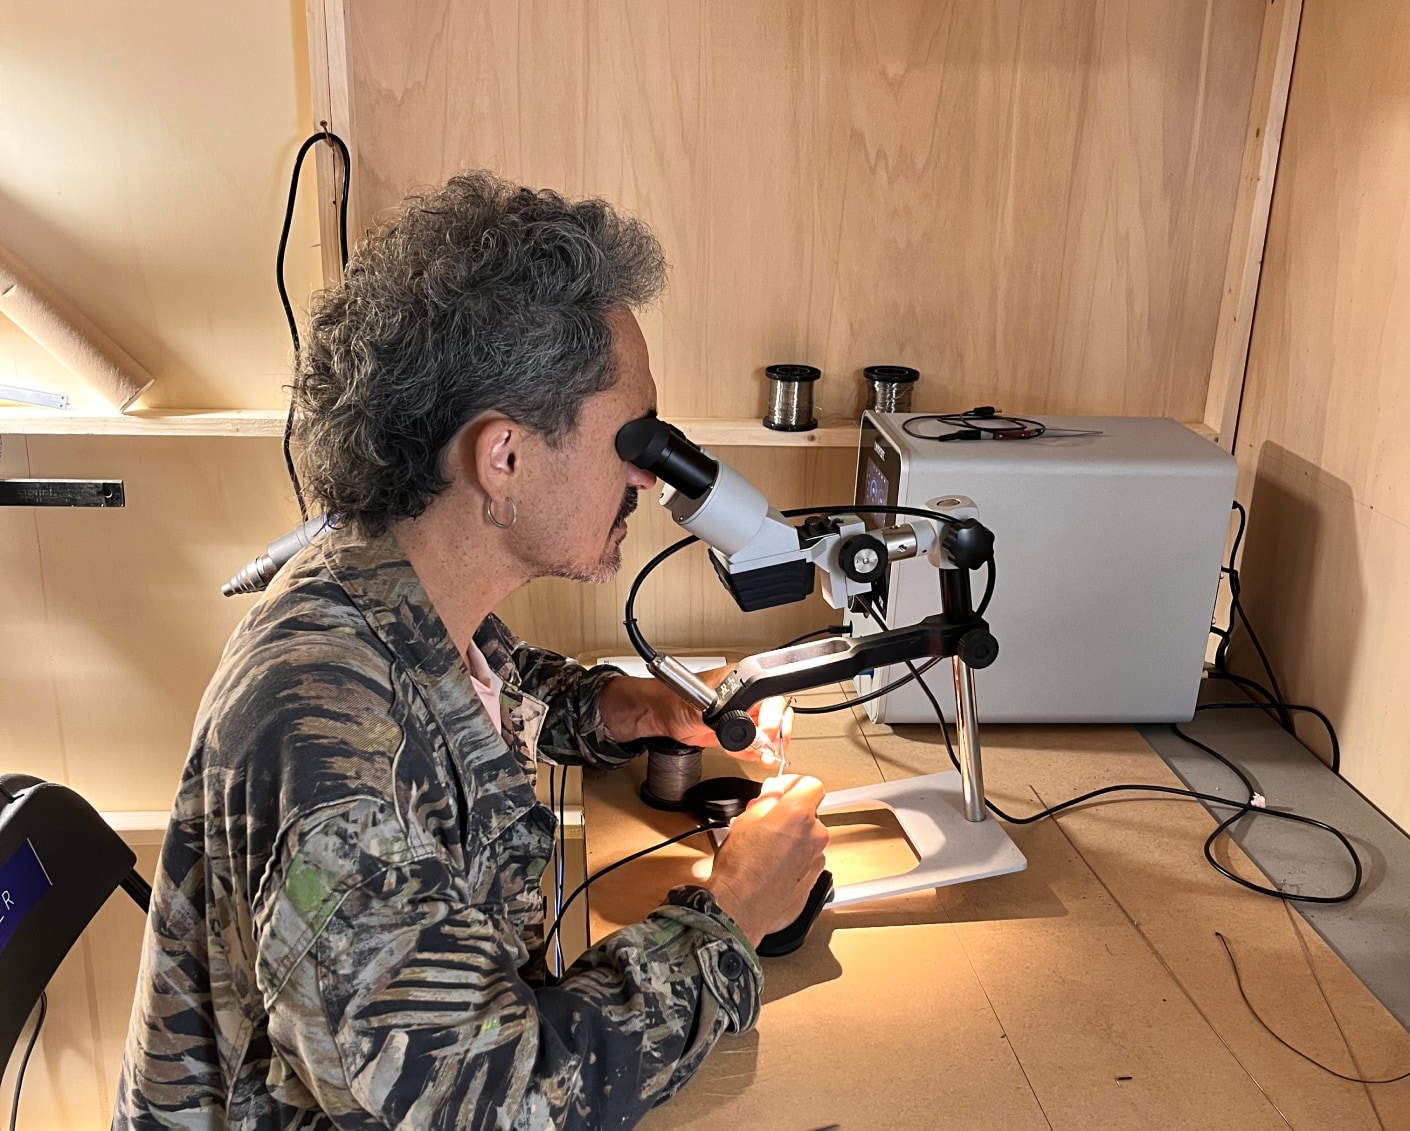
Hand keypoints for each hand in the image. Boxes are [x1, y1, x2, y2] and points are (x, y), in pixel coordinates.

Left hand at [600, 666, 789, 762]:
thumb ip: (723, 718)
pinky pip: (754, 743)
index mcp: (740, 681)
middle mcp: (744, 696)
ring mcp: (741, 714)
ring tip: (764, 756)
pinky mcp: (734, 731)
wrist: (661, 714)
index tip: (766, 733)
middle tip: (771, 748)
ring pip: (769, 730)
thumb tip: (743, 729)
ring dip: (769, 746)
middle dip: (778, 733)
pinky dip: (756, 752)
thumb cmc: (674, 699)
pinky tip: (753, 755)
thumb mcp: (701, 708)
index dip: (773, 717)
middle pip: (777, 714)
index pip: (771, 697)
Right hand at [704, 775, 828, 945]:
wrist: (740, 908)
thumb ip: (766, 800)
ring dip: (792, 839)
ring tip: (765, 849)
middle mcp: (814, 836)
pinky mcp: (814, 881)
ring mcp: (817, 860)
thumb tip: (774, 793)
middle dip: (789, 815)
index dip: (794, 785)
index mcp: (798, 814)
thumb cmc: (739, 869)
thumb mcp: (745, 820)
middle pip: (809, 813)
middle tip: (764, 822)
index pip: (812, 785)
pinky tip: (772, 867)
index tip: (781, 790)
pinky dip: (793, 861)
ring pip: (807, 839)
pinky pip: (806, 861)